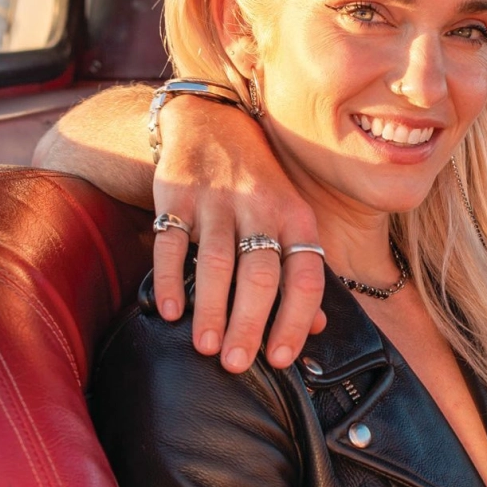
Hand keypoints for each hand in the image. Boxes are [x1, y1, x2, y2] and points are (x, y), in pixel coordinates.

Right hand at [151, 95, 325, 371]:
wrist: (212, 121)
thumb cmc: (259, 184)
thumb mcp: (290, 217)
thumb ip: (301, 270)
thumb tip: (316, 326)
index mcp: (296, 218)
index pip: (306, 275)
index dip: (295, 319)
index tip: (281, 359)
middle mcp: (261, 210)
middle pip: (261, 275)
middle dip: (249, 324)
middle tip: (237, 364)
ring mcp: (217, 202)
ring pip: (218, 263)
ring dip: (212, 310)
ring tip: (206, 348)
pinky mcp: (177, 196)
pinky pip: (172, 243)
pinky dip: (171, 280)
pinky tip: (170, 312)